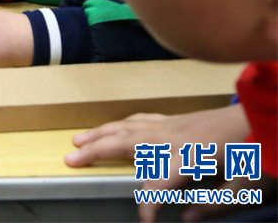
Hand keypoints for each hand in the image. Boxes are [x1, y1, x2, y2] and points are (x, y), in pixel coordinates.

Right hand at [63, 105, 250, 222]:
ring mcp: (171, 125)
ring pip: (126, 127)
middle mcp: (171, 138)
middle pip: (124, 144)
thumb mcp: (248, 186)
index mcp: (188, 157)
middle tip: (68, 161)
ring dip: (99, 134)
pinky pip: (139, 119)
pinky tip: (113, 127)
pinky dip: (120, 124)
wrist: (266, 114)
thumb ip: (216, 204)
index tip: (144, 222)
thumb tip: (188, 218)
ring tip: (77, 141)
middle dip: (95, 153)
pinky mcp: (176, 120)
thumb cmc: (258, 151)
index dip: (148, 206)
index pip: (158, 185)